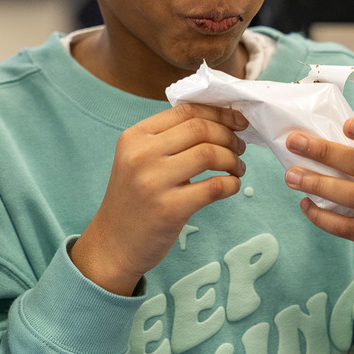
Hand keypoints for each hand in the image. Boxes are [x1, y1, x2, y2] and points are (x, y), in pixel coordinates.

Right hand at [71, 104, 247, 295]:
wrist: (113, 242)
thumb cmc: (133, 198)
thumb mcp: (136, 159)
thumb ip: (166, 138)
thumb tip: (215, 121)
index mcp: (134, 136)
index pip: (185, 111)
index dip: (218, 112)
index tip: (237, 120)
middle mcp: (141, 154)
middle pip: (200, 129)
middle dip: (229, 135)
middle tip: (239, 147)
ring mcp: (154, 181)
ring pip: (209, 154)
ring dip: (233, 159)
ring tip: (237, 168)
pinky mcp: (169, 209)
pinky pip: (214, 187)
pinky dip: (232, 183)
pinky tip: (231, 185)